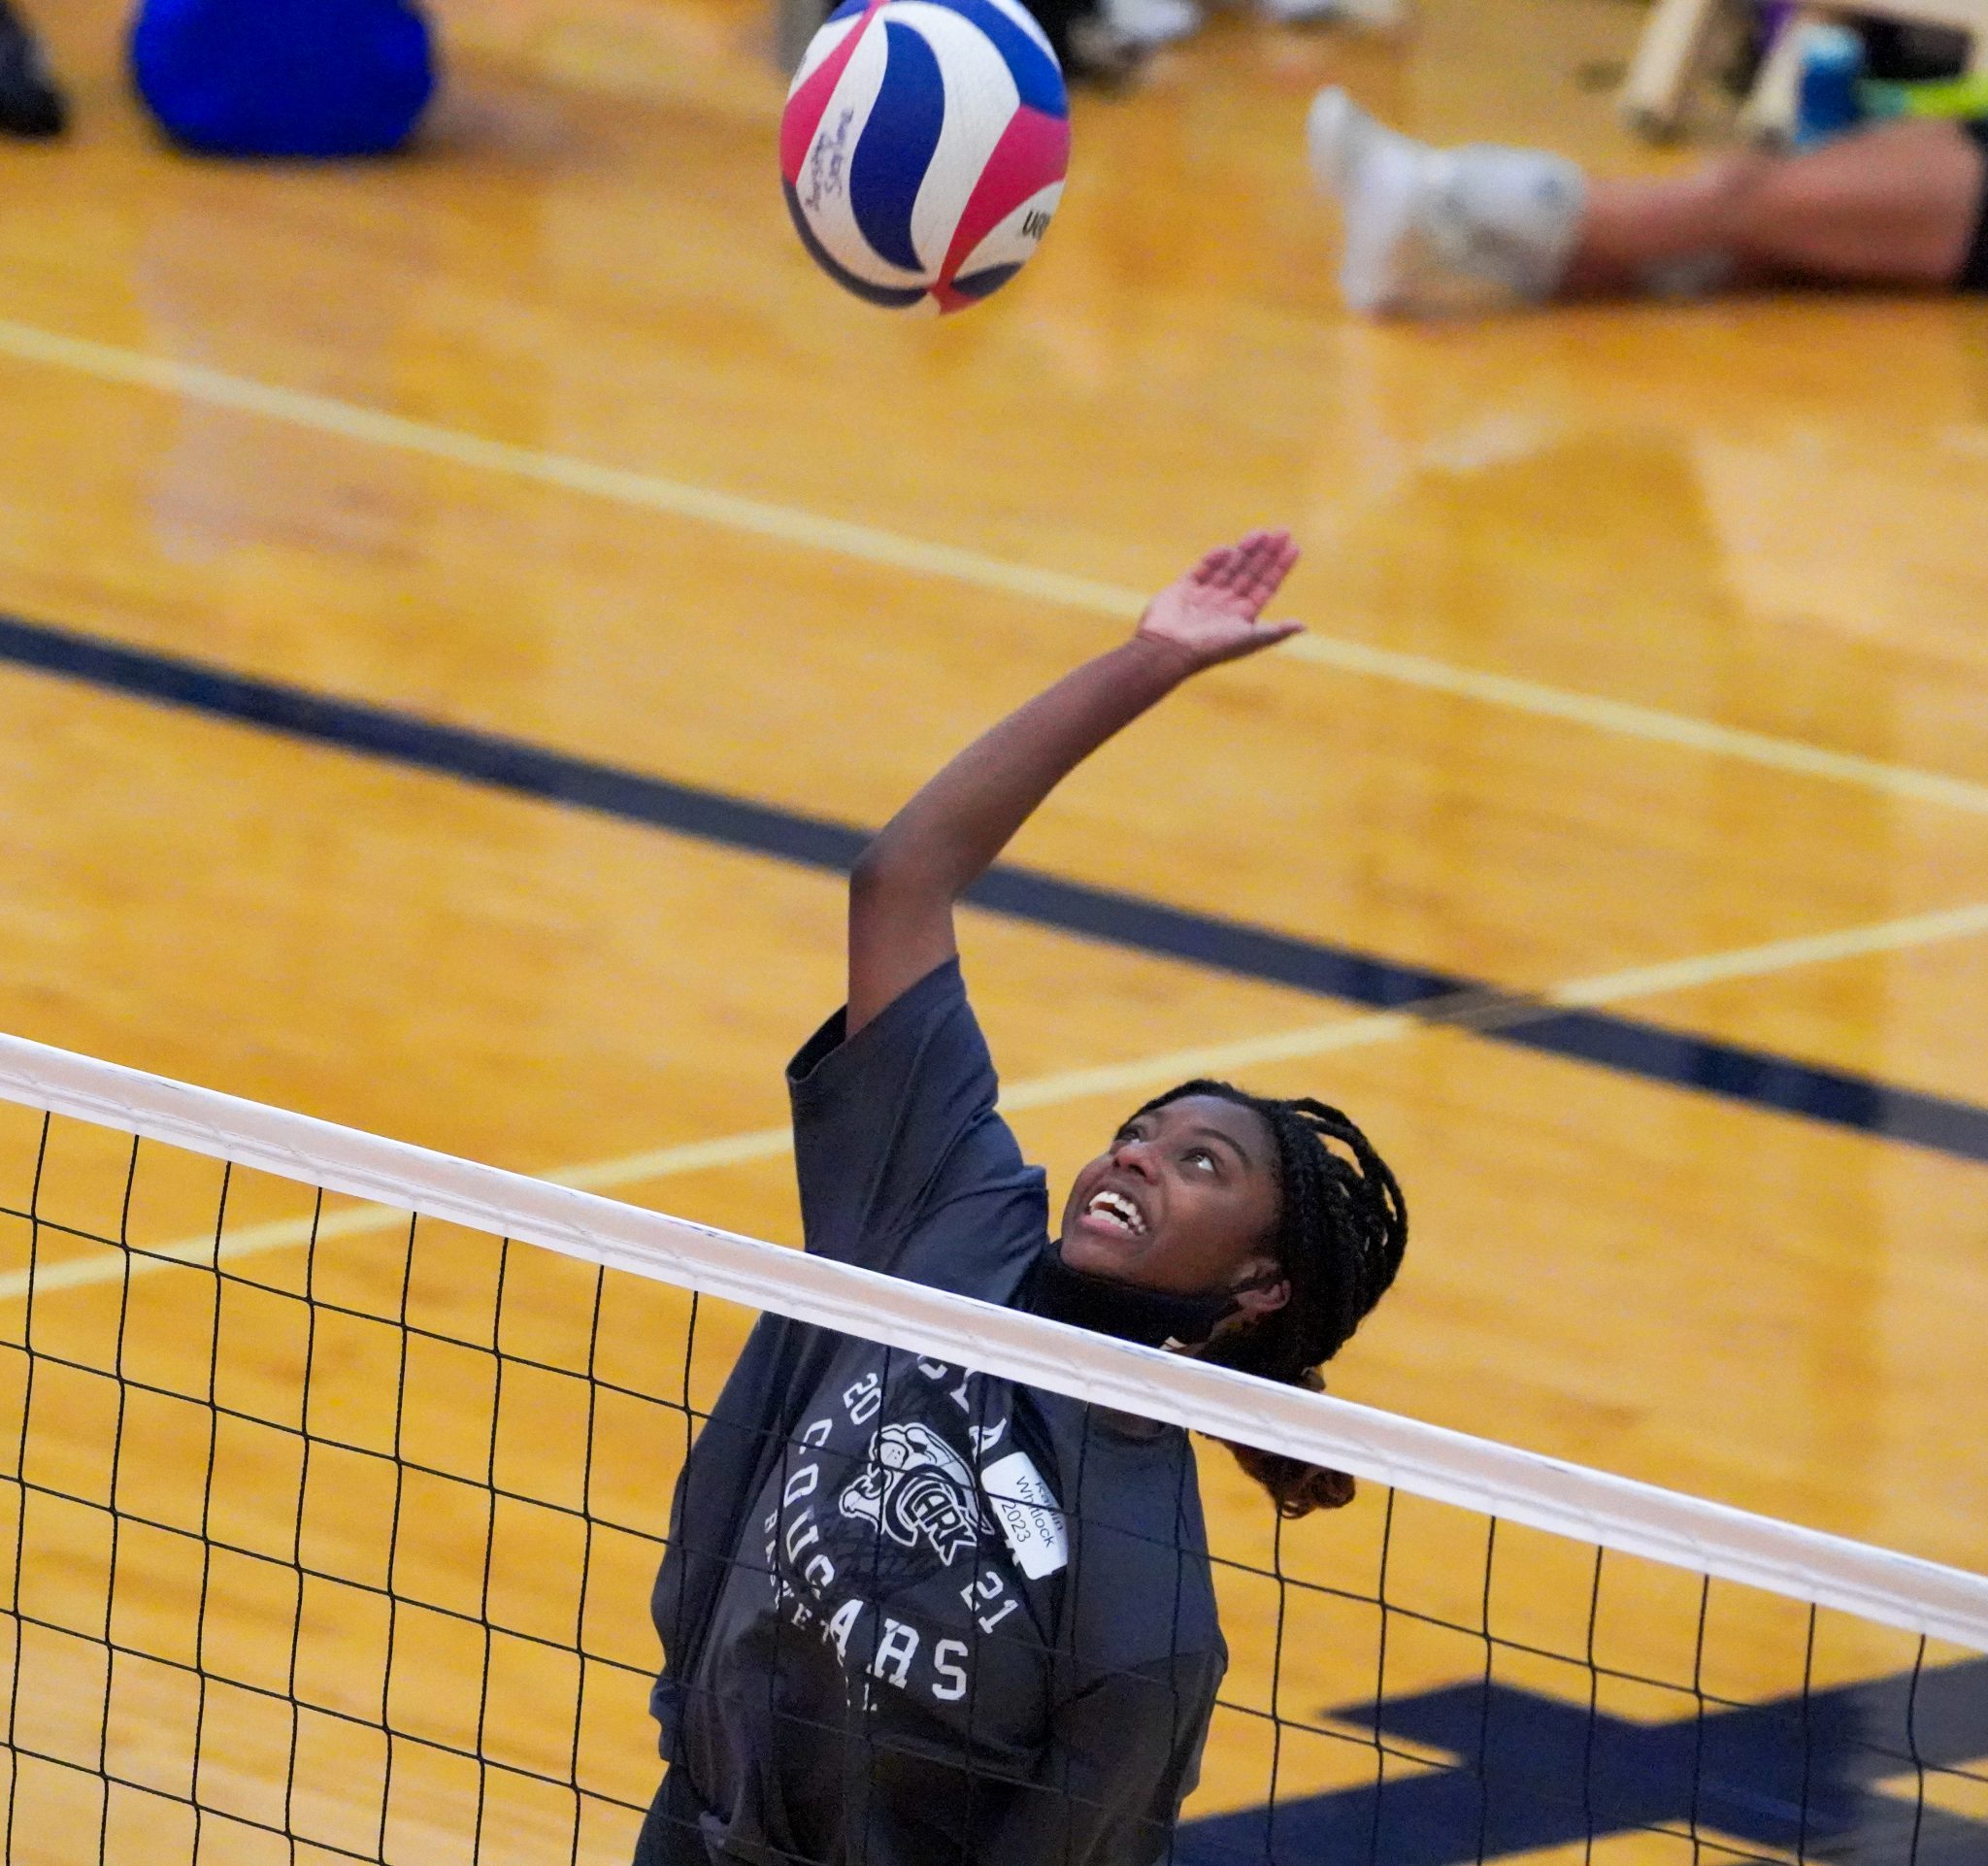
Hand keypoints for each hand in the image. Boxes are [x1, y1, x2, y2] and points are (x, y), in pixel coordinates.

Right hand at [1135, 529, 1302, 671]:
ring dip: (1245, 550)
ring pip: (1229, 568)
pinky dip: (1214, 559)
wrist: (1169, 650)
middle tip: (1282, 531)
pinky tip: (1229, 549)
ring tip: (1260, 533)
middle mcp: (1225, 604)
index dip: (1280, 567)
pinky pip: (1202, 569)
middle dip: (1266, 553)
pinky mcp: (1183, 589)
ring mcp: (1204, 596)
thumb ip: (1275, 631)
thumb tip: (1304, 626)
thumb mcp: (1249, 639)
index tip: (1294, 547)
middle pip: (1251, 573)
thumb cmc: (1211, 648)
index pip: (1266, 586)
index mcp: (1242, 616)